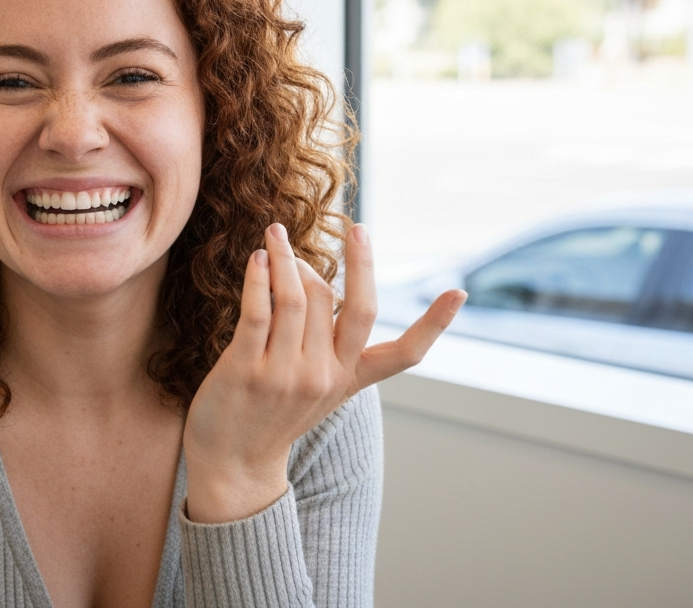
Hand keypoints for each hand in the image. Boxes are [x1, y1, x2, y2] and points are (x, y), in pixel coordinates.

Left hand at [182, 222, 465, 523]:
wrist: (233, 464)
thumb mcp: (317, 385)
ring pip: (298, 298)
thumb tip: (316, 273)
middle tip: (355, 228)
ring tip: (276, 233)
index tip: (459, 291)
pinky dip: (260, 278)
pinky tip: (258, 258)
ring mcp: (285, 375)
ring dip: (289, 257)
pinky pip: (259, 311)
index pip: (404, 355)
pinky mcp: (247, 369)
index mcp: (348, 380)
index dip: (435, 324)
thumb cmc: (274, 413)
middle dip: (358, 261)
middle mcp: (323, 377)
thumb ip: (325, 339)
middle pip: (347, 305)